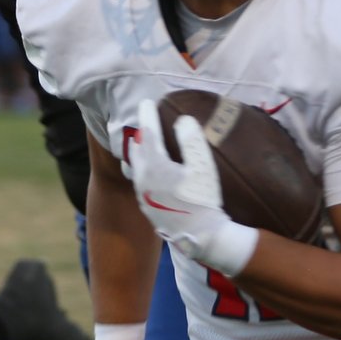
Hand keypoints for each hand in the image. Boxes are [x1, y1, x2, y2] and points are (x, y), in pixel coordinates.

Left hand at [127, 97, 255, 276]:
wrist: (203, 237)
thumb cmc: (204, 200)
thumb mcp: (203, 166)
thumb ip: (191, 140)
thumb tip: (182, 119)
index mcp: (154, 166)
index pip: (147, 133)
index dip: (147, 115)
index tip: (146, 101)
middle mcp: (142, 180)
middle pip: (136, 149)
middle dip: (140, 133)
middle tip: (145, 120)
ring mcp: (143, 195)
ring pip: (136, 166)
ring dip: (140, 151)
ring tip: (146, 141)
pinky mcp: (147, 207)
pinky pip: (139, 180)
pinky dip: (143, 167)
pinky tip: (151, 169)